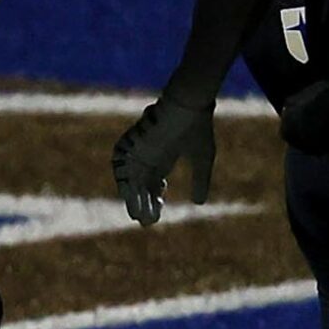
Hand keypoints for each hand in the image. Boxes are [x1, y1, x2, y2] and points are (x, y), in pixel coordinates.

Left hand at [113, 83, 216, 219]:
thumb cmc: (197, 129)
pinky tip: (133, 198)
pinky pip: (124, 169)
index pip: (152, 184)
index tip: (157, 215)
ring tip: (139, 216)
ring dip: (134, 198)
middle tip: (147, 222)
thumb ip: (200, 181)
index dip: (154, 200)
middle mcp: (148, 155)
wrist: (188, 105)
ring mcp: (139, 150)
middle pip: (140, 186)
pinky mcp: (133, 145)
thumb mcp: (203, 160)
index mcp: (162, 157)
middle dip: (142, 204)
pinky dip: (127, 184)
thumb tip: (199, 204)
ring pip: (131, 180)